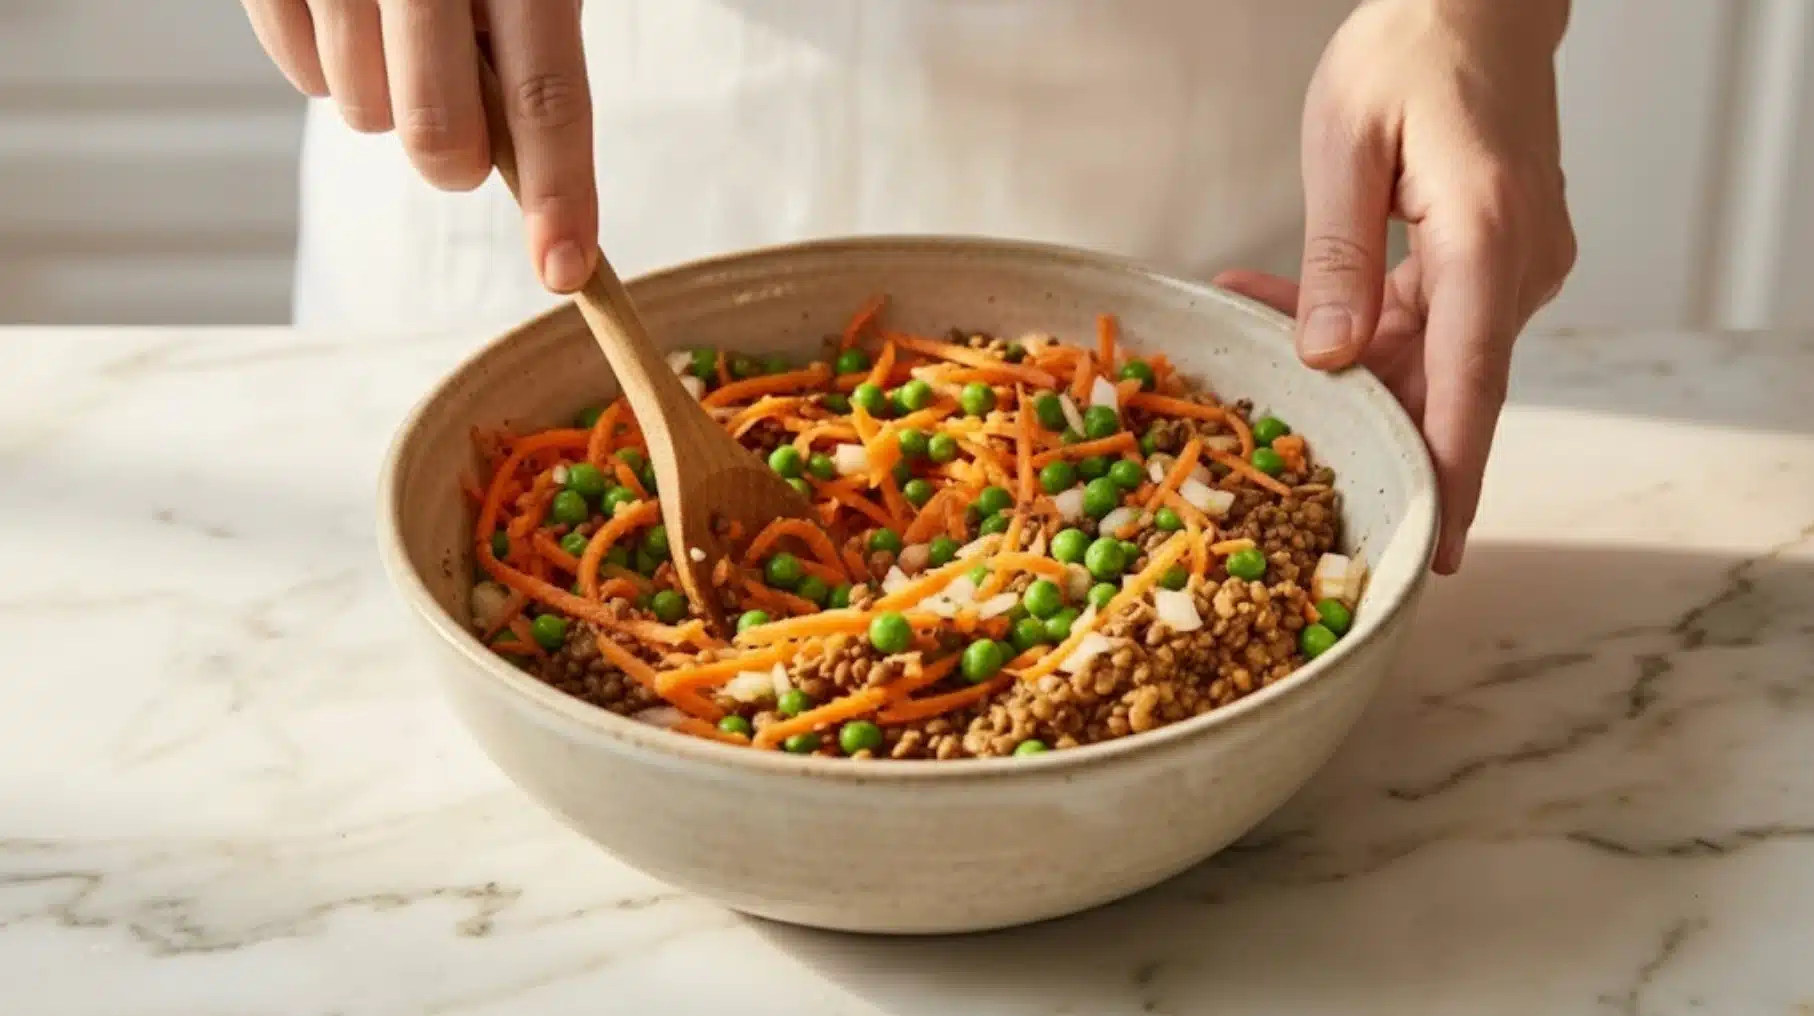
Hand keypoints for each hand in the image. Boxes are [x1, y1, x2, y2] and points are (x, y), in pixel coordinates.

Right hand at [241, 0, 597, 292]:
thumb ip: (532, 41)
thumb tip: (531, 163)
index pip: (549, 93)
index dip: (561, 193)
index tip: (564, 271)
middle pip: (440, 130)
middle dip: (453, 160)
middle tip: (459, 132)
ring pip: (361, 112)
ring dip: (387, 101)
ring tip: (399, 34)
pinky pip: (302, 76)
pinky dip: (331, 70)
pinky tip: (351, 16)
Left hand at [1215, 0, 1575, 573]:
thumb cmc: (1409, 48)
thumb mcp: (1344, 144)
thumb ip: (1337, 258)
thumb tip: (1327, 361)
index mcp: (1483, 236)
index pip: (1469, 383)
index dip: (1452, 476)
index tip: (1438, 548)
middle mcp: (1517, 261)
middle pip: (1448, 383)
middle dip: (1372, 427)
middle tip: (1300, 473)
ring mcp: (1516, 262)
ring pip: (1431, 353)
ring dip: (1349, 365)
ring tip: (1260, 344)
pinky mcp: (1498, 255)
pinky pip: (1430, 317)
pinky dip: (1365, 325)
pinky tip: (1289, 305)